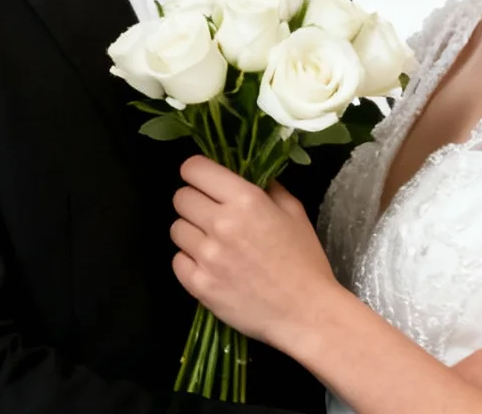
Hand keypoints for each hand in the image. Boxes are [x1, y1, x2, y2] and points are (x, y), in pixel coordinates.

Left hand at [170, 155, 340, 347]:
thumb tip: (246, 174)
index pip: (195, 168)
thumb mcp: (294, 213)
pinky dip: (189, 261)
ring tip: (212, 243)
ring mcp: (207, 256)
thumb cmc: (305, 261)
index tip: (203, 180)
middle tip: (209, 214)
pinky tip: (210, 266)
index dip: (196, 171)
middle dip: (193, 201)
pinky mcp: (198, 285)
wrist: (305, 312)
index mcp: (246, 199)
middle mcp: (221, 223)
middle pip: (181, 198)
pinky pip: (177, 261)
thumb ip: (268, 188)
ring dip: (191, 232)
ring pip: (176, 229)